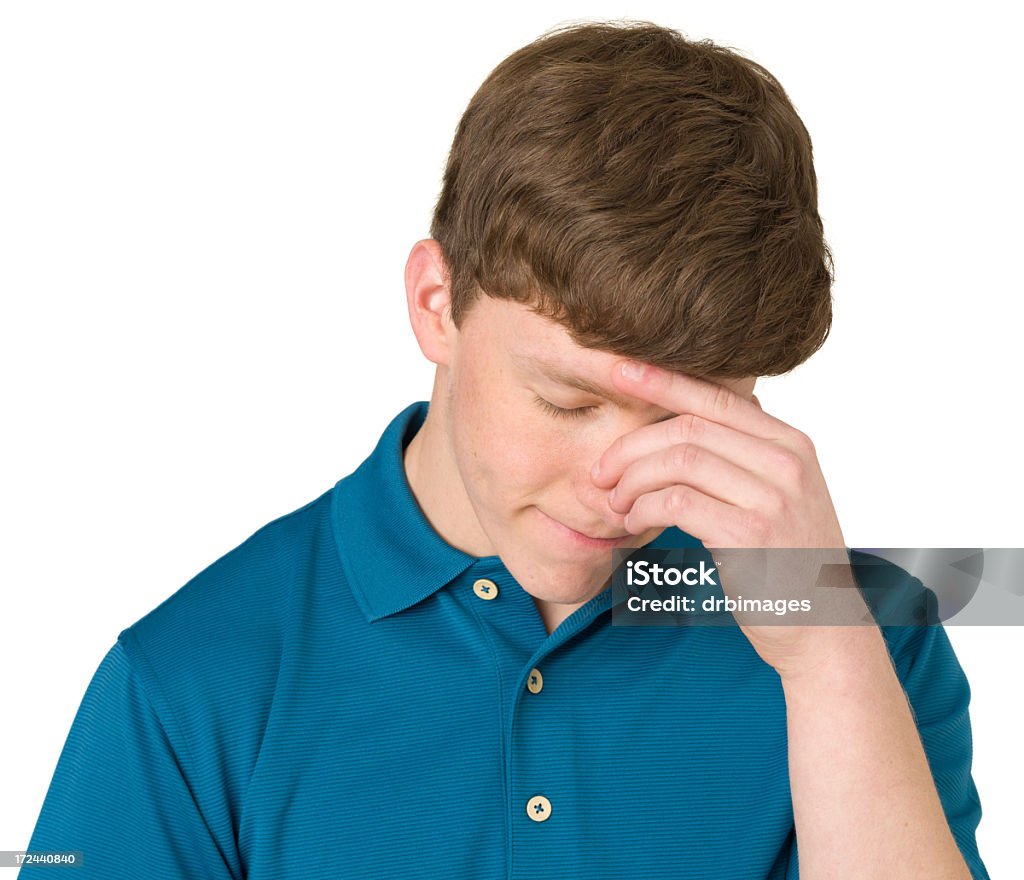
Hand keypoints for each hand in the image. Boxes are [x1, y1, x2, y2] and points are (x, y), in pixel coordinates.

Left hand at [591, 359, 873, 677]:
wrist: (823, 628)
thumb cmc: (787, 561)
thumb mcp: (779, 494)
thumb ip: (745, 454)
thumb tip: (691, 414)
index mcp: (790, 443)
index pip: (716, 397)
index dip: (662, 380)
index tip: (618, 370)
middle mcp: (787, 462)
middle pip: (689, 427)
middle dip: (632, 444)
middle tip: (601, 470)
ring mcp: (772, 497)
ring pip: (679, 460)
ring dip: (633, 480)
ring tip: (616, 502)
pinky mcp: (751, 535)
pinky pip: (677, 502)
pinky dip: (643, 508)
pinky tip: (633, 522)